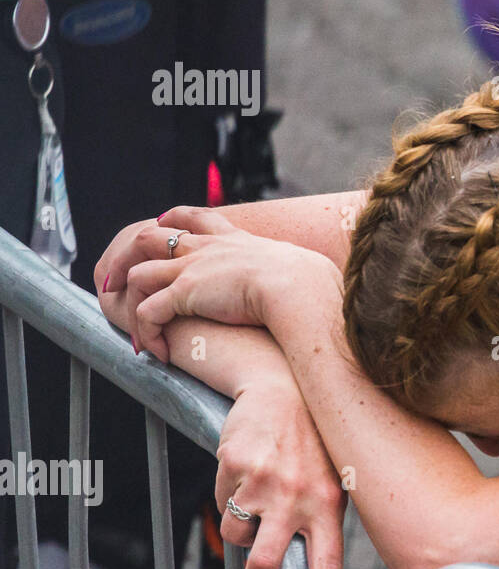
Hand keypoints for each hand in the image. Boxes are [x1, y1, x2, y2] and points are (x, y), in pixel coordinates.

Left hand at [107, 207, 337, 361]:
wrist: (299, 286)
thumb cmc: (309, 284)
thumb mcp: (299, 270)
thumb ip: (294, 275)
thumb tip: (314, 287)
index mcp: (234, 239)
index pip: (195, 216)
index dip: (173, 218)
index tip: (161, 221)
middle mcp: (207, 248)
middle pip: (150, 236)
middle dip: (126, 254)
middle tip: (115, 278)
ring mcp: (191, 269)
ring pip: (138, 274)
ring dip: (127, 299)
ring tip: (131, 325)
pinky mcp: (184, 294)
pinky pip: (148, 313)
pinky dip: (146, 333)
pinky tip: (159, 352)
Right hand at [216, 378, 346, 568]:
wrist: (284, 388)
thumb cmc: (312, 442)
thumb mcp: (332, 480)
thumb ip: (321, 522)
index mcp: (329, 506)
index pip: (328, 568)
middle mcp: (299, 498)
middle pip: (266, 567)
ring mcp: (265, 485)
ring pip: (238, 537)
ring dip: (241, 528)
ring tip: (259, 497)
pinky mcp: (236, 468)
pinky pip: (221, 503)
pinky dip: (229, 495)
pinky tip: (247, 470)